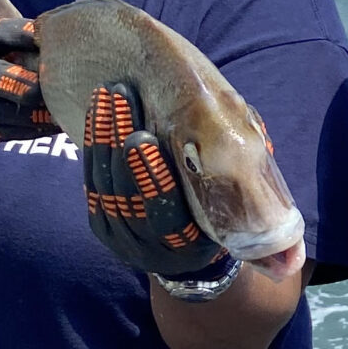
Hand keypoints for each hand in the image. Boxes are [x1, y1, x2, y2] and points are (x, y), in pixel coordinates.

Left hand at [82, 82, 225, 280]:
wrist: (183, 253)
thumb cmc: (216, 216)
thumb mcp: (230, 207)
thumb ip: (234, 180)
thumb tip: (256, 139)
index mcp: (185, 247)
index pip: (164, 212)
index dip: (152, 176)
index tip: (144, 136)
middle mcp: (147, 249)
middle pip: (126, 193)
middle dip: (121, 140)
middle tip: (123, 96)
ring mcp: (119, 239)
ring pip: (104, 185)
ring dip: (104, 135)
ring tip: (108, 94)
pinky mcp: (100, 225)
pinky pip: (91, 182)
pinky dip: (93, 146)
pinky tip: (98, 114)